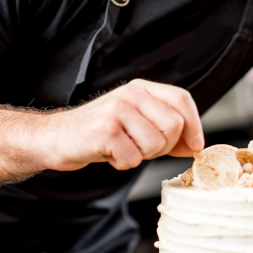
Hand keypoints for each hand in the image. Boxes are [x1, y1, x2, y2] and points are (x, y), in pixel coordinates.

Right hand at [42, 79, 204, 170]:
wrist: (55, 138)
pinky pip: (133, 158)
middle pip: (174, 125)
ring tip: (120, 148)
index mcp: (142, 89)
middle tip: (139, 148)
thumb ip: (167, 133)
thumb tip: (196, 146)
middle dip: (163, 147)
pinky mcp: (106, 129)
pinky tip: (108, 154)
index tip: (196, 146)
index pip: (181, 99)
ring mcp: (118, 109)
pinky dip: (122, 164)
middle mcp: (131, 93)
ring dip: (140, 156)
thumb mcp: (136, 126)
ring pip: (156, 144)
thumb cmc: (98, 133)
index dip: (195, 125)